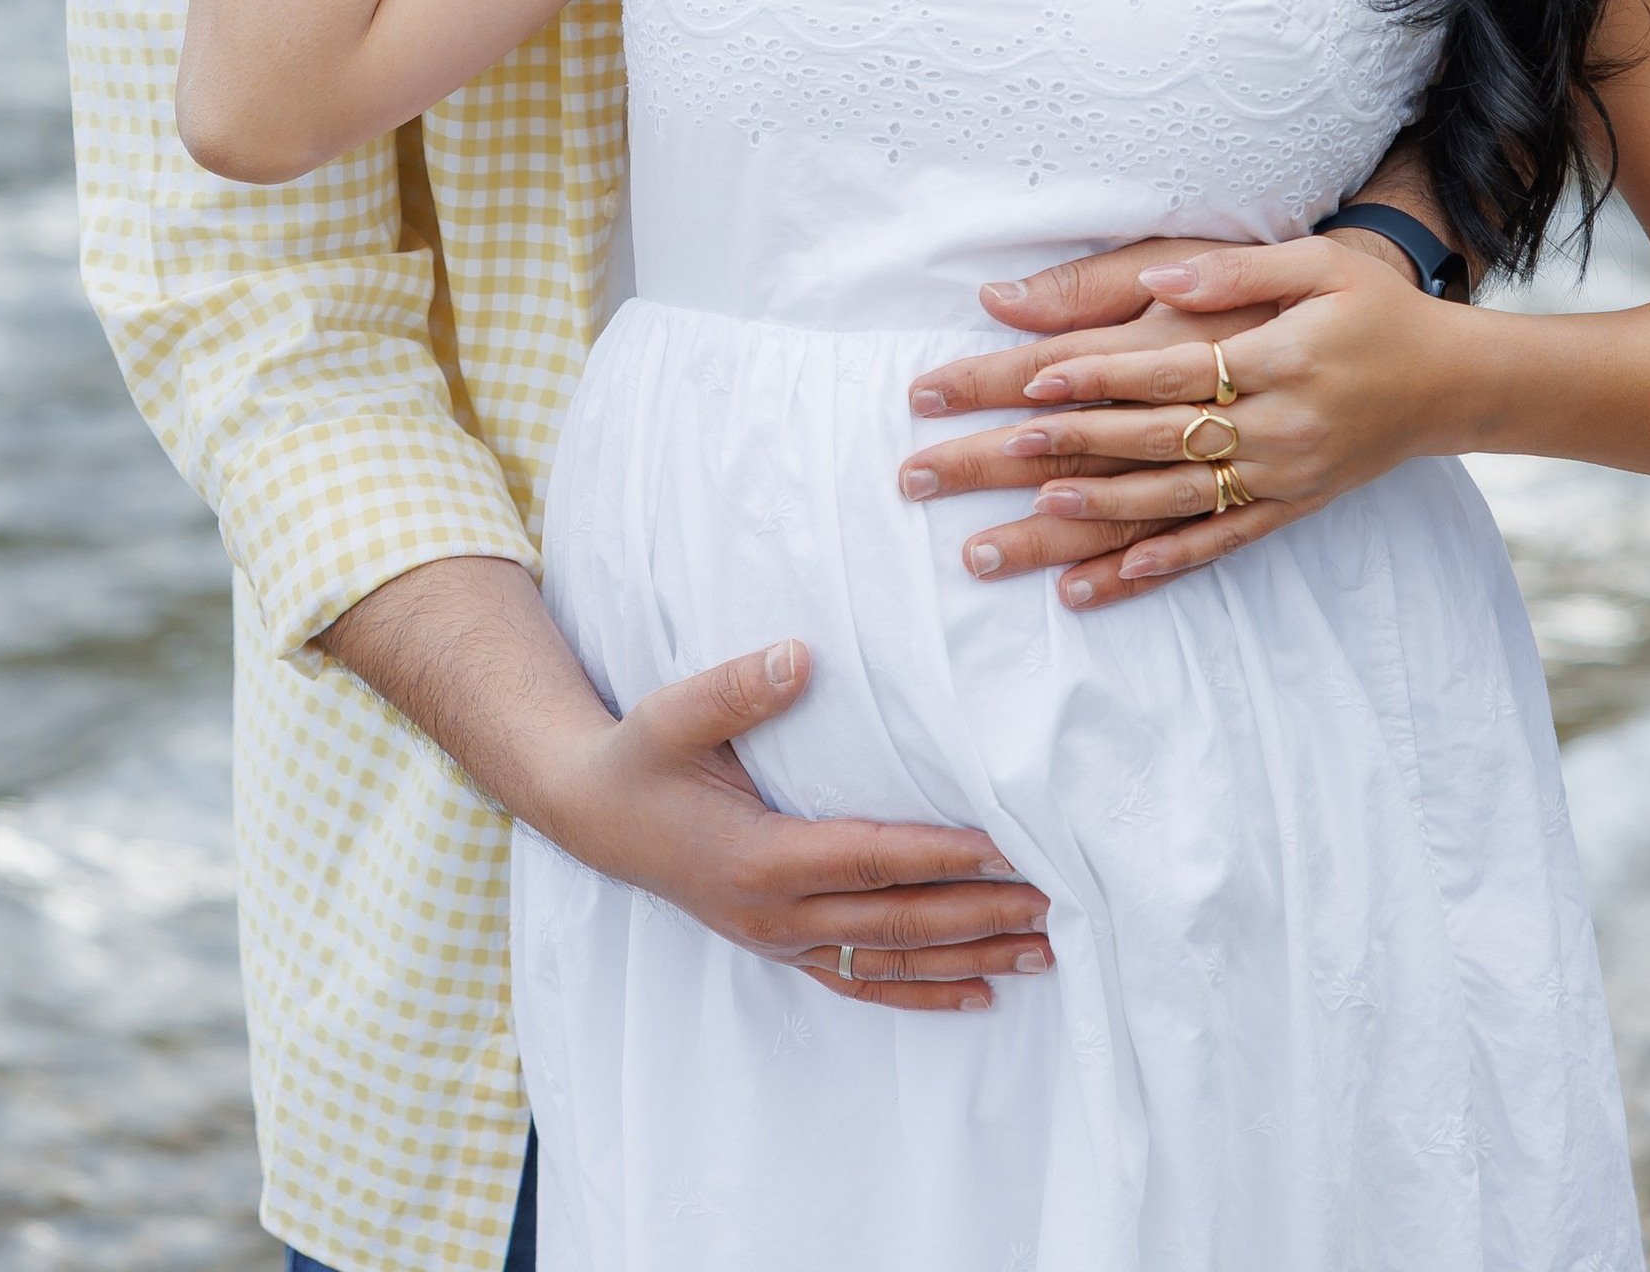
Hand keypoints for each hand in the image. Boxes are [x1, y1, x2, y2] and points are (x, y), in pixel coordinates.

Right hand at [541, 637, 1053, 1013]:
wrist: (593, 815)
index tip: (1007, 848)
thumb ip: (736, 688)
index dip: (941, 854)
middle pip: (898, 921)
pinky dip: (924, 993)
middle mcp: (777, 914)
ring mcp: (780, 940)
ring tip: (1043, 951)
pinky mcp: (782, 947)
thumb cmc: (640, 758)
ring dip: (970, 958)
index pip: (872, 859)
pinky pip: (863, 980)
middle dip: (981, 913)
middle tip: (1056, 902)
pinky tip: (978, 994)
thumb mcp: (671, 715)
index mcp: (760, 857)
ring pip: (892, 960)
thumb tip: (799, 656)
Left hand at [898, 236, 1469, 610]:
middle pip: (1142, 442)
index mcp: (1271, 355)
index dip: (1090, 377)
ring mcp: (1278, 476)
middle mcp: (1271, 424)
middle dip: (1048, 454)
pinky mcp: (1286, 508)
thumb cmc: (1373, 306)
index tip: (1020, 386)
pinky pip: (1212, 545)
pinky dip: (1155, 567)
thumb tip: (1157, 268)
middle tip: (968, 463)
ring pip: (1166, 505)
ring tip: (1010, 529)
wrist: (1451, 381)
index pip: (1159, 368)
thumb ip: (1232, 269)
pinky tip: (1097, 588)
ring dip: (1085, 522)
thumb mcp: (1315, 264)